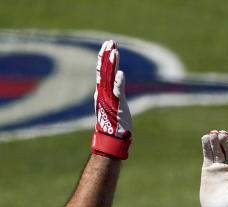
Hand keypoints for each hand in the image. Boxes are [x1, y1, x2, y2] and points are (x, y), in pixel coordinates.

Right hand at [91, 40, 131, 158]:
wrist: (112, 140)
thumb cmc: (114, 125)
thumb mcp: (113, 106)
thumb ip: (114, 94)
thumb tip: (115, 86)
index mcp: (102, 93)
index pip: (102, 71)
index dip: (104, 58)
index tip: (109, 46)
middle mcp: (103, 94)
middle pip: (104, 71)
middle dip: (107, 55)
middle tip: (110, 42)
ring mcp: (109, 99)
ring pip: (109, 78)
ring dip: (111, 64)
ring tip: (114, 51)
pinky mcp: (116, 106)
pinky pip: (117, 92)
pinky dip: (118, 82)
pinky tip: (120, 73)